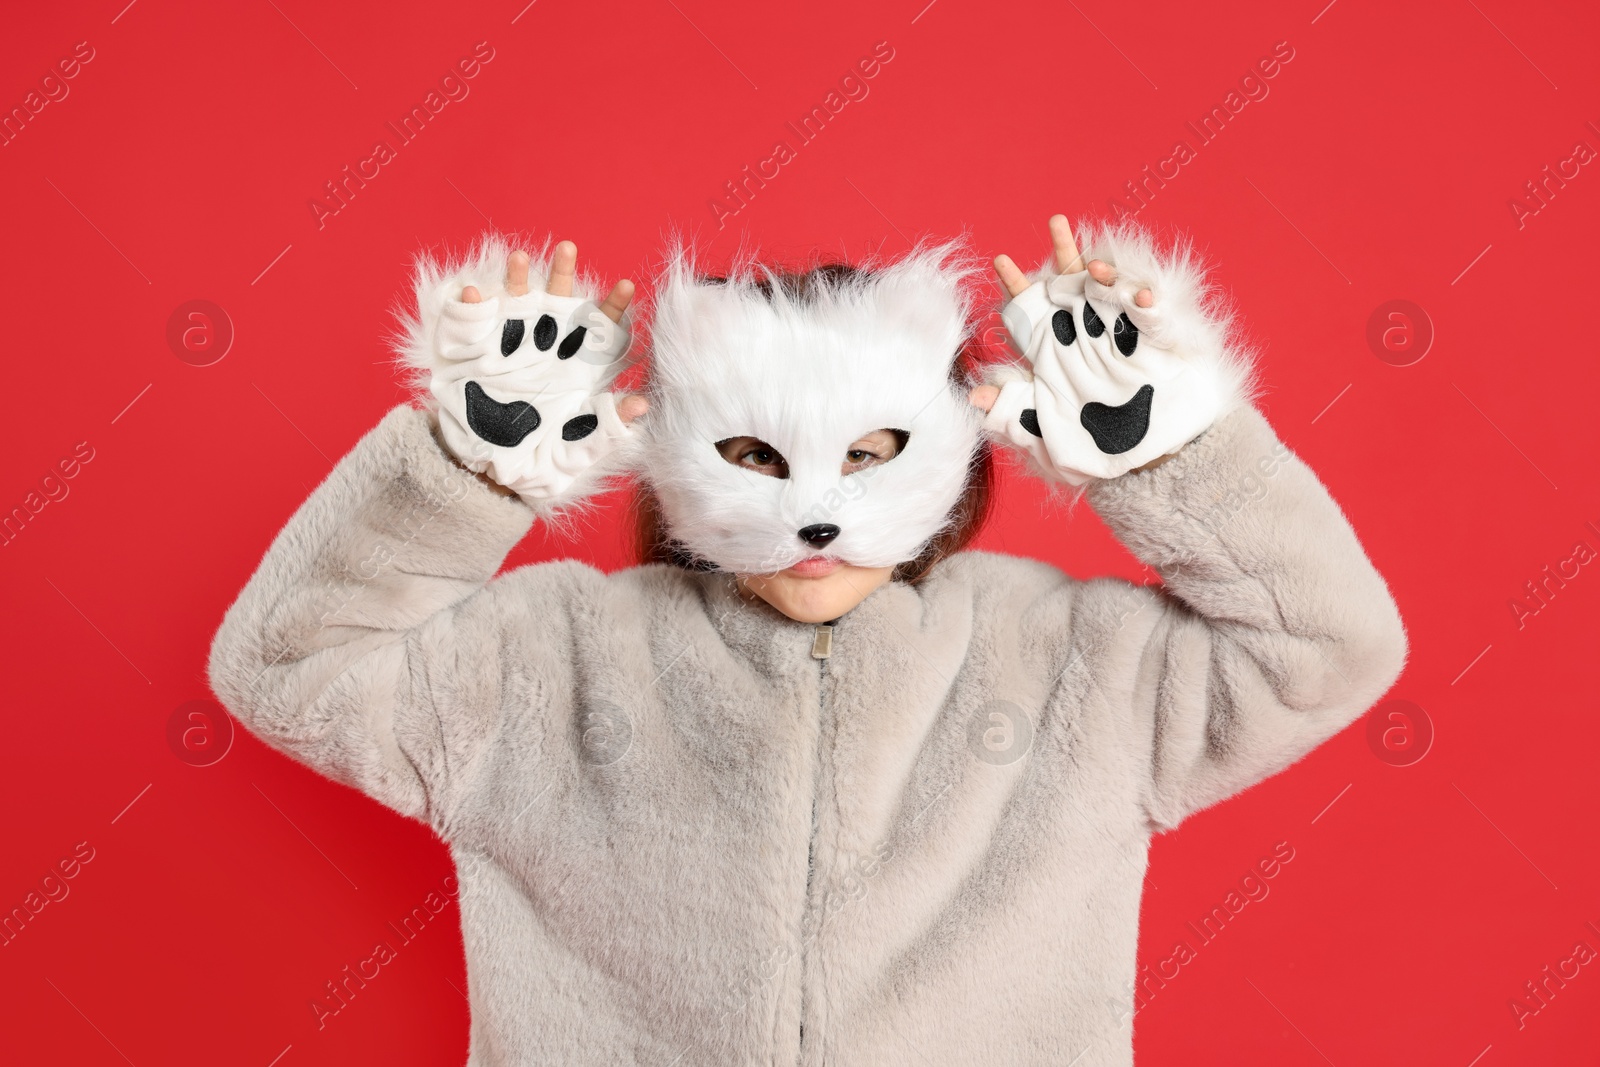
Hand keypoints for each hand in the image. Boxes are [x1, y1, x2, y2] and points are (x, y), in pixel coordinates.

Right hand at [413, 239, 648, 507]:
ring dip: (519, 277)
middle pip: (561, 303)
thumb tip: (641, 404)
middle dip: (564, 274)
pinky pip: (473, 323)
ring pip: (518, 301)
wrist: (489, 471)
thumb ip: (608, 428)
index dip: (615, 308)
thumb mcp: (577, 450)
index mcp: (579, 369)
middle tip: (568, 248)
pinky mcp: (478, 354)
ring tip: (519, 257)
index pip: (603, 331)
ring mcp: (513, 347)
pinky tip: (473, 295)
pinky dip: (472, 306)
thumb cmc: (540, 460)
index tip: (626, 287)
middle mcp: (549, 349)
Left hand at [971, 214, 1248, 484]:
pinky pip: (1148, 315)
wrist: (1141, 465)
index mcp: (1050, 353)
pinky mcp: (1150, 343)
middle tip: (1056, 221)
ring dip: (1101, 272)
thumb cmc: (1090, 450)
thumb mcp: (1044, 436)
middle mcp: (1081, 336)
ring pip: (1108, 288)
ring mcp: (1116, 335)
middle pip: (1068, 284)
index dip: (1014, 286)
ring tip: (1095, 268)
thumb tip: (974, 398)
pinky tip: (1142, 302)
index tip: (1000, 260)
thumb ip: (1010, 416)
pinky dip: (1146, 303)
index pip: (1027, 312)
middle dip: (1062, 252)